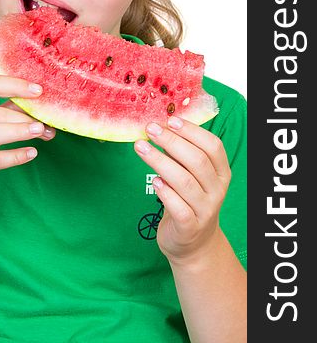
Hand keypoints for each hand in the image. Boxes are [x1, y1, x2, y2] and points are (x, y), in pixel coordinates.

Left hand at [134, 117, 230, 264]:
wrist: (193, 243)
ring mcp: (205, 210)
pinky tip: (154, 181)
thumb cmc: (188, 200)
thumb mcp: (192, 175)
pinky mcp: (190, 227)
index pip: (213, 146)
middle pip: (196, 160)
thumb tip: (161, 126)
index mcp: (221, 173)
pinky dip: (165, 192)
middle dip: (171, 141)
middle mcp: (217, 190)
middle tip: (150, 129)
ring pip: (184, 181)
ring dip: (159, 161)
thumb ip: (181, 155)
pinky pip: (178, 207)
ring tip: (140, 147)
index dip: (192, 131)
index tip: (170, 119)